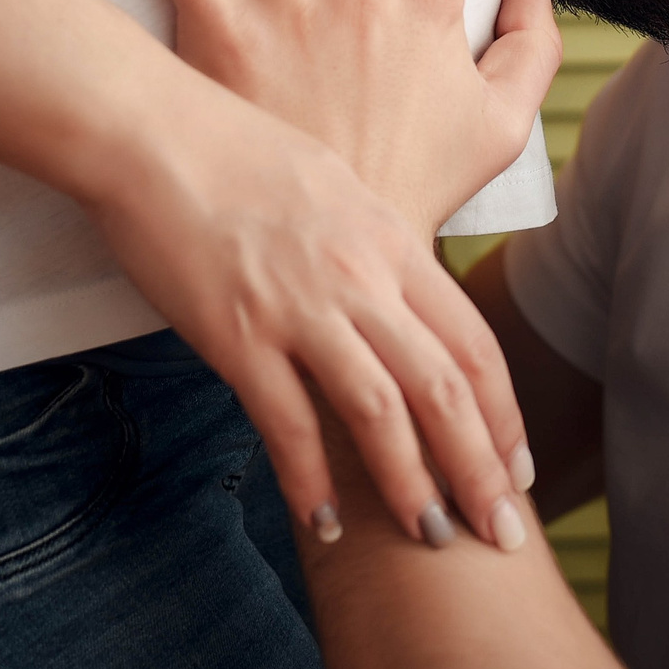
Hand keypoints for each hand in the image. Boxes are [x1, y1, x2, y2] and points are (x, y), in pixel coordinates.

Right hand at [85, 97, 535, 554]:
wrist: (151, 131)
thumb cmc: (234, 151)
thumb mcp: (336, 189)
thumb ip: (373, 250)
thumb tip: (398, 297)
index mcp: (391, 243)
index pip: (473, 343)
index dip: (504, 415)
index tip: (518, 467)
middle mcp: (360, 277)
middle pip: (445, 387)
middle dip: (480, 468)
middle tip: (502, 532)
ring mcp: (300, 306)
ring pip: (380, 412)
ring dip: (411, 484)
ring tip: (428, 536)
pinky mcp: (236, 333)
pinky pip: (287, 422)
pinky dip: (311, 481)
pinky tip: (326, 524)